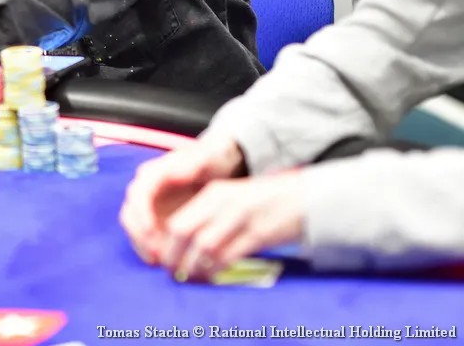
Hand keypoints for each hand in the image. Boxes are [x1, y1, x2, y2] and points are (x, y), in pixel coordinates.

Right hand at [120, 134, 244, 264]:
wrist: (213, 165)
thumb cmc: (210, 162)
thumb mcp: (206, 159)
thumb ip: (193, 164)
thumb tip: (177, 172)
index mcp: (154, 173)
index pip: (138, 194)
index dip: (141, 214)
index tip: (151, 233)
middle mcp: (144, 188)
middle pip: (130, 212)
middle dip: (139, 235)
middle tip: (154, 255)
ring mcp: (146, 203)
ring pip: (133, 226)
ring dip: (141, 244)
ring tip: (156, 261)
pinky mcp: (151, 217)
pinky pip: (142, 234)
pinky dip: (147, 247)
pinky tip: (160, 260)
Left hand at [159, 171, 305, 281]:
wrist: (307, 197)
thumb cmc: (266, 202)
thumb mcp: (233, 199)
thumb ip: (210, 215)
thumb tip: (184, 243)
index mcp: (214, 193)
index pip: (179, 221)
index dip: (167, 244)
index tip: (164, 259)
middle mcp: (224, 203)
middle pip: (184, 232)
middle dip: (174, 257)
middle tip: (173, 273)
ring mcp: (241, 218)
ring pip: (204, 247)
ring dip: (193, 268)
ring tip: (190, 278)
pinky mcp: (260, 234)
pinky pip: (230, 256)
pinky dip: (217, 270)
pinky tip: (213, 277)